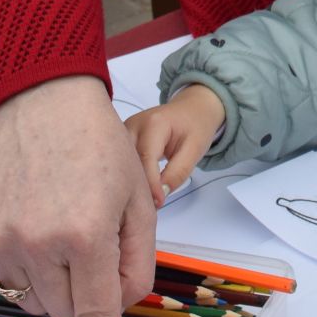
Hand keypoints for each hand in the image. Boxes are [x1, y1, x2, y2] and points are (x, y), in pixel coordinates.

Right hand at [0, 76, 156, 316]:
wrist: (46, 106)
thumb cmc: (99, 148)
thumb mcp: (139, 201)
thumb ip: (137, 262)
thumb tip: (120, 308)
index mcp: (85, 235)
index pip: (96, 314)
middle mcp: (38, 242)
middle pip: (65, 311)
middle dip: (84, 295)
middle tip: (92, 252)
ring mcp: (1, 238)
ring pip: (33, 299)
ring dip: (53, 283)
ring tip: (63, 234)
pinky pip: (3, 276)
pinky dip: (24, 265)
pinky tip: (35, 226)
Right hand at [125, 84, 226, 206]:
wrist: (193, 109)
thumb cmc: (196, 126)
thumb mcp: (194, 150)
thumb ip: (177, 173)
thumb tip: (158, 196)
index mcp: (154, 123)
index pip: (145, 158)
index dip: (150, 184)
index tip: (157, 204)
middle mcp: (134, 124)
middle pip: (127, 160)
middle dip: (135, 185)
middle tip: (146, 208)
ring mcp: (125, 130)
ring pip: (121, 162)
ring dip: (129, 181)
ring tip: (139, 202)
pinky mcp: (123, 138)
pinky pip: (122, 160)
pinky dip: (128, 175)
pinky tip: (136, 190)